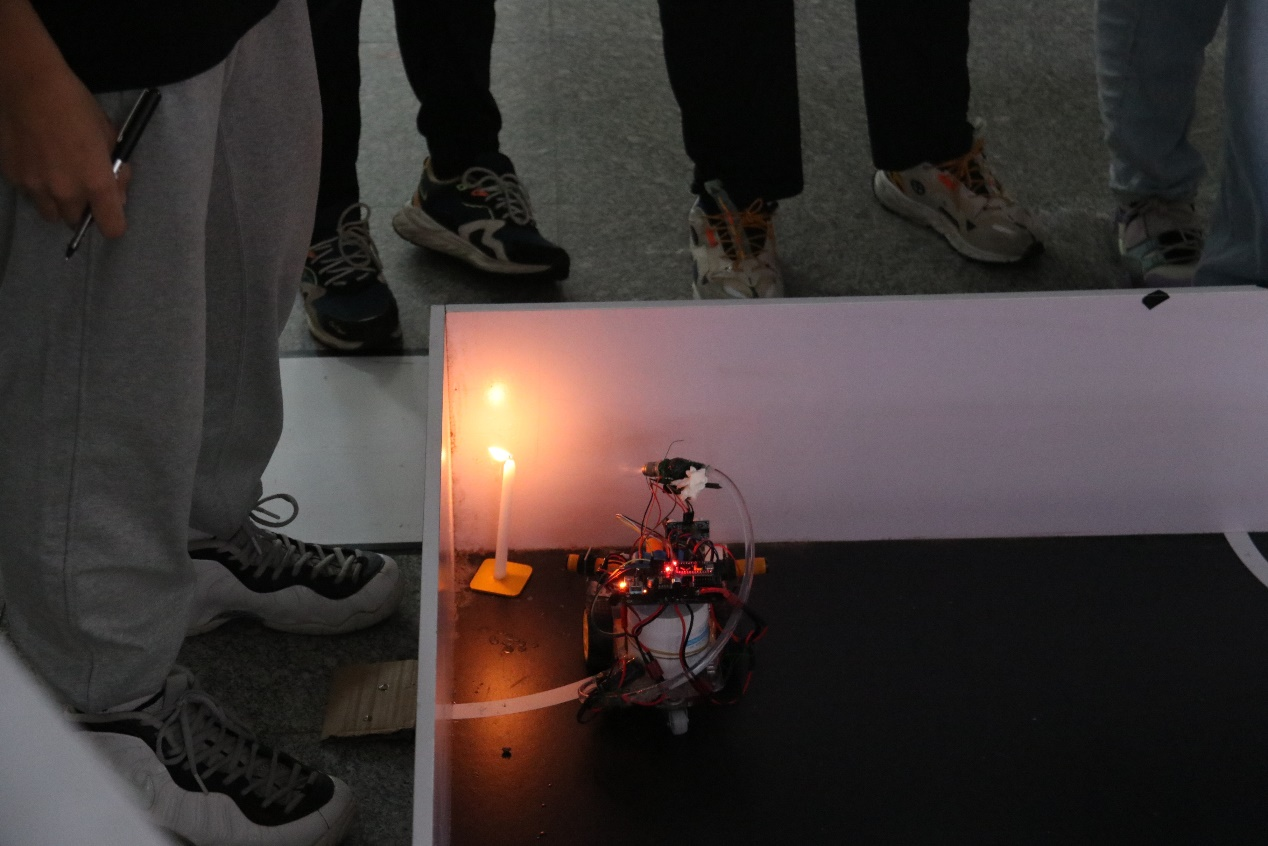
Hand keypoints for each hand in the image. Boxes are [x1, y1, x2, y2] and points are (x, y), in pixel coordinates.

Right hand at [0, 56, 128, 237]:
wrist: (28, 84)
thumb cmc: (75, 105)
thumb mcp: (109, 136)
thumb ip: (116, 172)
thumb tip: (118, 197)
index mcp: (96, 183)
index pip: (111, 227)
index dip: (113, 224)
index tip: (110, 213)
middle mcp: (66, 192)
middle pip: (76, 221)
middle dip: (81, 209)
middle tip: (80, 186)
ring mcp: (36, 186)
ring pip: (49, 212)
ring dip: (56, 203)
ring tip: (56, 176)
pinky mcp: (13, 177)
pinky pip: (28, 193)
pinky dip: (35, 186)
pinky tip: (36, 161)